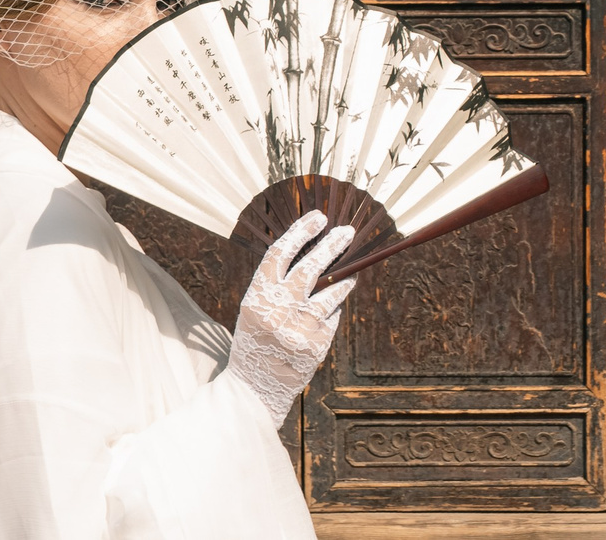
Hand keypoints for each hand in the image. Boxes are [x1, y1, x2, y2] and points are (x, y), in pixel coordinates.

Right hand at [224, 211, 356, 423]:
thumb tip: (312, 252)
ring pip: (332, 292)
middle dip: (332, 245)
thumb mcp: (255, 310)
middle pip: (311, 267)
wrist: (254, 389)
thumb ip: (276, 285)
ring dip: (344, 280)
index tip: (318, 217)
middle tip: (348, 231)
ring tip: (350, 274)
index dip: (300, 232)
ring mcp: (300, 327)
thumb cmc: (255, 342)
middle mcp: (278, 310)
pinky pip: (332, 318)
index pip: (280, 254)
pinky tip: (325, 318)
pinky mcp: (317, 344)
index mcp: (256, 297)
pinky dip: (332, 313)